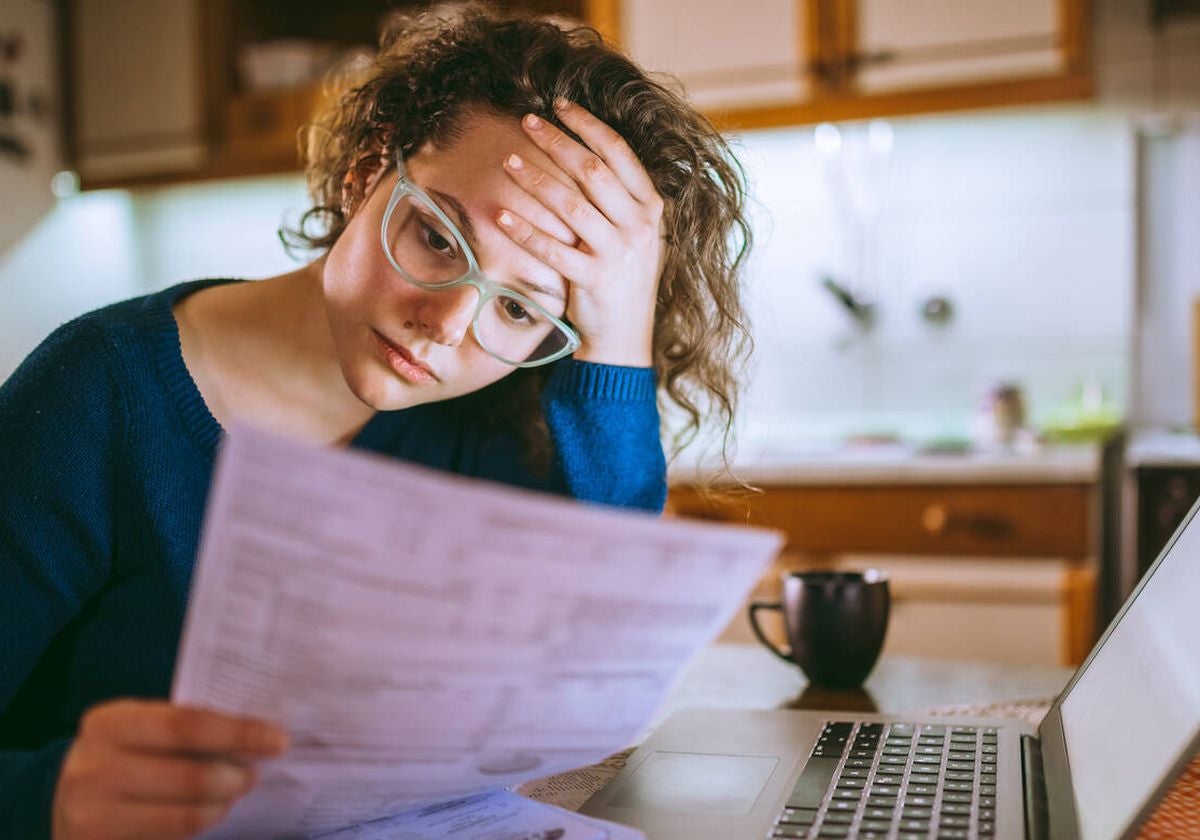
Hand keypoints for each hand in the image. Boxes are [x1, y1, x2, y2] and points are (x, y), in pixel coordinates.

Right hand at [53, 699, 288, 839]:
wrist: (64, 800)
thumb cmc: (124, 755)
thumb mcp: (141, 729)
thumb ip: (186, 726)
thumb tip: (258, 732)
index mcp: (110, 723)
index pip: (187, 725)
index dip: (238, 733)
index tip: (277, 739)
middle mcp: (94, 767)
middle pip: (190, 776)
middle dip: (235, 776)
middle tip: (255, 773)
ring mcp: (93, 814)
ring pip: (184, 817)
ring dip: (222, 806)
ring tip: (234, 793)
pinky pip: (169, 839)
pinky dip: (199, 826)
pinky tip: (209, 813)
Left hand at [498, 100, 665, 367]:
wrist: (625, 338)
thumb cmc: (622, 279)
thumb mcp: (635, 235)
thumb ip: (619, 198)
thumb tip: (583, 151)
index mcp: (651, 208)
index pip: (619, 153)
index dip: (587, 125)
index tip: (559, 106)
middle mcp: (639, 227)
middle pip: (592, 171)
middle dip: (557, 141)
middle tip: (527, 121)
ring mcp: (618, 254)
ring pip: (571, 205)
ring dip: (536, 180)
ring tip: (508, 161)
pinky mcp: (594, 281)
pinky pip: (553, 249)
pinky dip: (525, 231)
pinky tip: (501, 215)